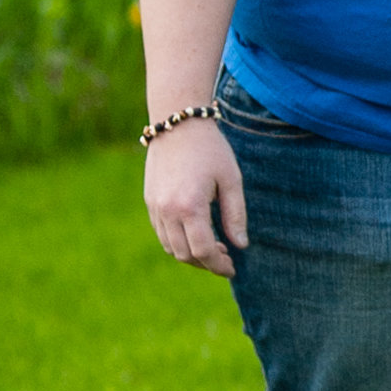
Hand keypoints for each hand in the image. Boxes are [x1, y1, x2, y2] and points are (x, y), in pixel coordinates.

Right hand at [143, 117, 250, 272]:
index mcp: (190, 206)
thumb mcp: (231, 179)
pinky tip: (195, 233)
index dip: (219, 264)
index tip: (233, 267)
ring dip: (191, 255)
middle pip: (185, 254)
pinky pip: (162, 234)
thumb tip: (241, 245)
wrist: (178, 124)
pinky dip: (177, 242)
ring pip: (171, 248)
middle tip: (225, 258)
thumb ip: (235, 215)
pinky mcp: (150, 202)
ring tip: (213, 247)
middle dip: (206, 263)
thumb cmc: (210, 149)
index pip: (204, 250)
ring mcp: (155, 207)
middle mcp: (168, 211)